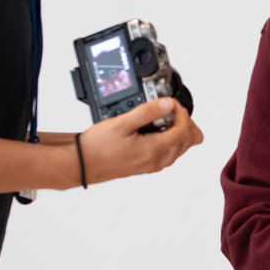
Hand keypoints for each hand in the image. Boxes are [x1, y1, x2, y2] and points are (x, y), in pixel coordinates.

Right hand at [77, 98, 203, 185]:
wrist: (82, 164)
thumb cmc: (97, 147)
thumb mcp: (122, 123)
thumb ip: (147, 112)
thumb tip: (167, 104)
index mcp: (153, 150)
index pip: (183, 131)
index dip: (182, 114)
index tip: (171, 103)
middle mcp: (157, 161)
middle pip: (187, 142)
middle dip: (185, 123)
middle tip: (173, 109)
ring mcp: (152, 165)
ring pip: (179, 149)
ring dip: (179, 132)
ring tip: (167, 117)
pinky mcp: (146, 166)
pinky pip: (169, 154)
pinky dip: (170, 140)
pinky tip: (160, 130)